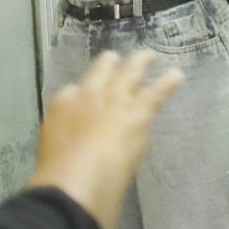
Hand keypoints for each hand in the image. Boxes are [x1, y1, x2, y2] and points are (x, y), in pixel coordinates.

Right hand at [29, 51, 183, 228]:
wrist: (81, 172)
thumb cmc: (61, 171)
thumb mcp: (51, 152)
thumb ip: (62, 144)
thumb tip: (66, 150)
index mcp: (63, 106)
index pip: (72, 93)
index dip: (80, 93)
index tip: (85, 93)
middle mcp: (89, 94)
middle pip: (100, 72)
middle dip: (108, 65)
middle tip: (114, 58)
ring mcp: (116, 98)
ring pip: (129, 73)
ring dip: (139, 63)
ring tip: (147, 56)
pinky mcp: (139, 109)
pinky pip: (157, 91)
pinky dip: (168, 83)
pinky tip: (176, 76)